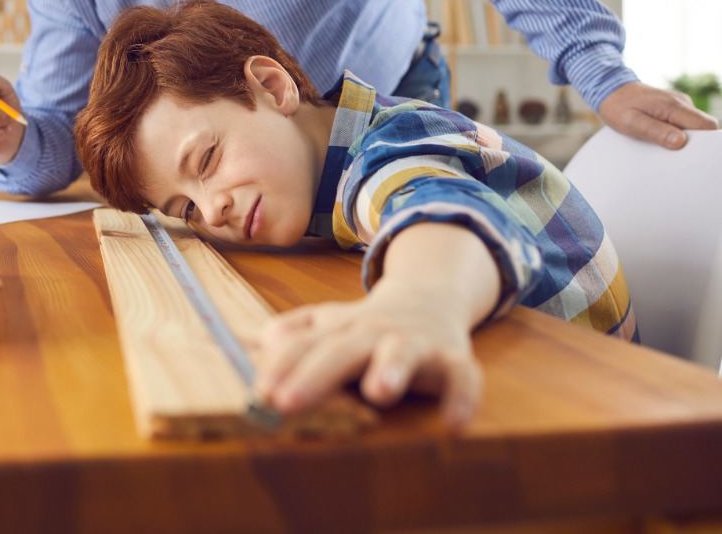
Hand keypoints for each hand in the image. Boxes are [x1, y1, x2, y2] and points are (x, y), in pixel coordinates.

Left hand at [255, 278, 482, 429]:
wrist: (429, 298)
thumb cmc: (367, 326)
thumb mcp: (328, 324)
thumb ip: (296, 333)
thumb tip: (264, 341)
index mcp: (338, 330)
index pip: (303, 347)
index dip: (281, 367)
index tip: (260, 392)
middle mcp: (372, 334)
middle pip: (341, 351)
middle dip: (315, 375)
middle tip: (286, 401)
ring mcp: (414, 344)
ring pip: (401, 352)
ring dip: (391, 368)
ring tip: (380, 393)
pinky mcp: (453, 359)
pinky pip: (462, 378)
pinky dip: (461, 397)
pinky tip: (453, 423)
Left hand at [598, 81, 717, 149]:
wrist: (609, 90)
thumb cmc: (618, 107)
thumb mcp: (632, 123)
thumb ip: (657, 132)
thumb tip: (680, 142)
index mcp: (674, 105)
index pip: (707, 125)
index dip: (707, 141)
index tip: (694, 154)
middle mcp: (681, 102)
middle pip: (704, 126)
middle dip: (696, 141)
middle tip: (675, 152)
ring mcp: (679, 103)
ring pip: (695, 125)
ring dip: (685, 137)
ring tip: (663, 142)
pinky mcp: (674, 107)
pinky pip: (684, 122)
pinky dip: (677, 131)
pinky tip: (661, 135)